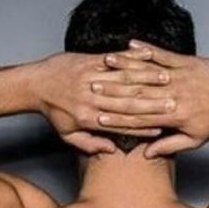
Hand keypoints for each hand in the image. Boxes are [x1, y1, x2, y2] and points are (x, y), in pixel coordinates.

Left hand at [31, 49, 174, 153]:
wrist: (35, 84)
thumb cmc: (53, 111)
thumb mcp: (68, 135)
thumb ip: (90, 145)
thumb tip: (110, 151)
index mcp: (89, 118)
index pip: (121, 124)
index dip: (143, 126)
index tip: (161, 127)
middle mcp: (92, 98)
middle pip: (127, 102)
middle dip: (152, 102)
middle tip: (174, 103)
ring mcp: (91, 77)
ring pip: (124, 79)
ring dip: (147, 78)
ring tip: (167, 79)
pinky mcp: (89, 61)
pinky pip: (114, 59)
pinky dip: (132, 58)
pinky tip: (148, 56)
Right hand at [95, 40, 208, 157]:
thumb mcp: (194, 140)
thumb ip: (169, 146)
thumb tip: (148, 153)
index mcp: (173, 117)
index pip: (140, 118)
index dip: (118, 117)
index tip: (99, 116)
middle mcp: (173, 95)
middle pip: (137, 94)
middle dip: (113, 90)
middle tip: (92, 87)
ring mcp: (179, 77)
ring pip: (147, 72)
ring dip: (125, 67)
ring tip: (105, 63)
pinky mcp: (186, 62)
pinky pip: (162, 55)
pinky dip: (145, 50)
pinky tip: (130, 45)